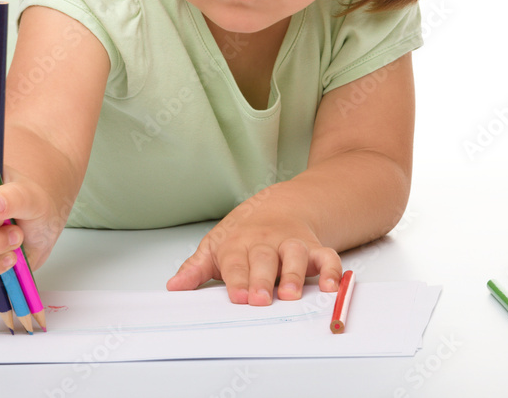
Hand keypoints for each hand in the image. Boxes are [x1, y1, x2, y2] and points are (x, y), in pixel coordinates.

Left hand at [166, 193, 342, 304]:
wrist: (278, 206)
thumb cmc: (243, 234)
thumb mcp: (215, 247)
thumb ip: (196, 268)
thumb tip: (174, 286)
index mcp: (238, 244)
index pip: (236, 262)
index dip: (237, 279)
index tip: (238, 296)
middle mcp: (265, 242)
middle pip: (264, 259)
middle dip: (262, 280)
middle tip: (260, 300)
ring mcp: (291, 244)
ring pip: (294, 255)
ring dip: (294, 274)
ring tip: (290, 294)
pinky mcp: (314, 249)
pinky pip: (327, 257)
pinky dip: (333, 271)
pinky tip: (332, 287)